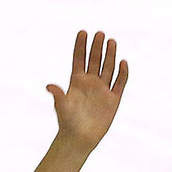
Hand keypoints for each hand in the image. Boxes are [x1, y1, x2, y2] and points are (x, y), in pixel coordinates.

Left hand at [47, 30, 129, 149]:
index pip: (79, 59)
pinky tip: (123, 62)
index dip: (80, 46)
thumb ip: (58, 95)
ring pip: (108, 68)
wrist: (79, 139)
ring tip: (111, 41)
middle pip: (95, 60)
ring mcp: (102, 90)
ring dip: (110, 55)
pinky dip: (122, 73)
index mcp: (76, 81)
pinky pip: (119, 83)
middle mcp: (90, 82)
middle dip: (97, 47)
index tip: (83, 32)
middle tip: (99, 33)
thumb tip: (49, 86)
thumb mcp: (61, 107)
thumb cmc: (67, 122)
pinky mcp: (113, 99)